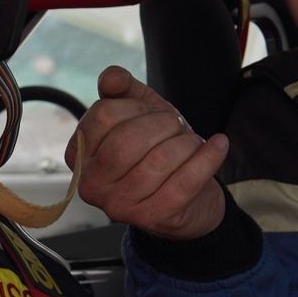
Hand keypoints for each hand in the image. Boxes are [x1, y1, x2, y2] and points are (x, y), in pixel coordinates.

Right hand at [68, 66, 228, 239]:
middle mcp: (91, 185)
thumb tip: (112, 78)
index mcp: (79, 155)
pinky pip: (186, 181)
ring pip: (160, 160)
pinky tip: (218, 144)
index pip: (103, 115)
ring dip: (186, 142)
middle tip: (176, 125)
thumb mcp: (137, 112)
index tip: (149, 111)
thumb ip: (122, 88)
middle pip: (128, 139)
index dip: (134, 105)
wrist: (184, 197)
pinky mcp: (152, 218)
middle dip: (163, 124)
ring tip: (192, 141)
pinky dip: (208, 157)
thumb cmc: (154, 149)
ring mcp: (119, 205)